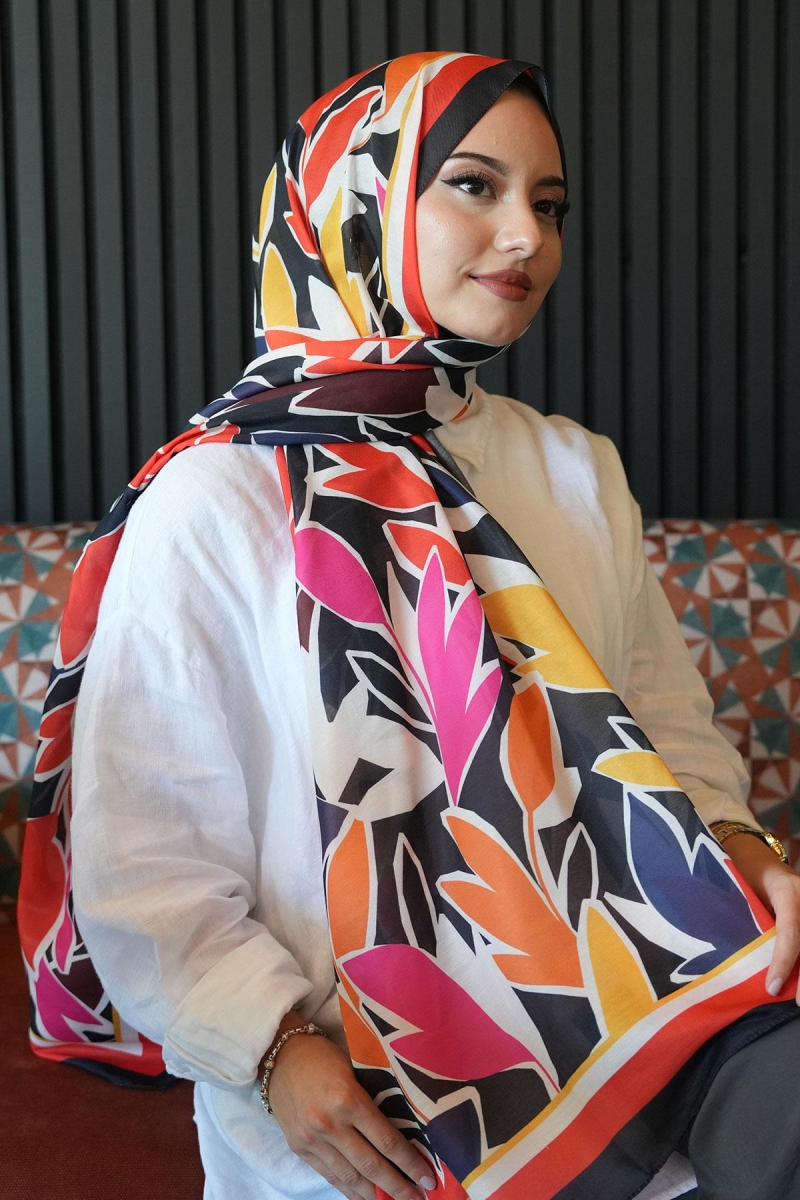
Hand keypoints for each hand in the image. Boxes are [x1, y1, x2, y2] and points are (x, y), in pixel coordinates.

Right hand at [263, 1016, 435, 1199]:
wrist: (280, 1055)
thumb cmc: (324, 1056)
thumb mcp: (355, 1070)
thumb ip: (373, 1099)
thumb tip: (404, 1129)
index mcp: (348, 1099)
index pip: (386, 1140)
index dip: (410, 1163)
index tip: (428, 1177)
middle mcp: (330, 1124)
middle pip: (371, 1165)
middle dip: (398, 1187)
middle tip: (419, 1198)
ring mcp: (313, 1140)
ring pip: (350, 1177)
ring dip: (375, 1195)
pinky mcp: (300, 1148)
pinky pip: (330, 1176)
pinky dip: (350, 1190)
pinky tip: (366, 1198)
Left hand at [721, 832, 799, 1002]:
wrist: (757, 858)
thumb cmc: (743, 875)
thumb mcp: (742, 893)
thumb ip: (748, 921)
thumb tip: (739, 962)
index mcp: (786, 889)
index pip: (790, 930)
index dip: (783, 961)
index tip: (772, 987)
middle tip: (798, 1002)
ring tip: (799, 996)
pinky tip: (798, 980)